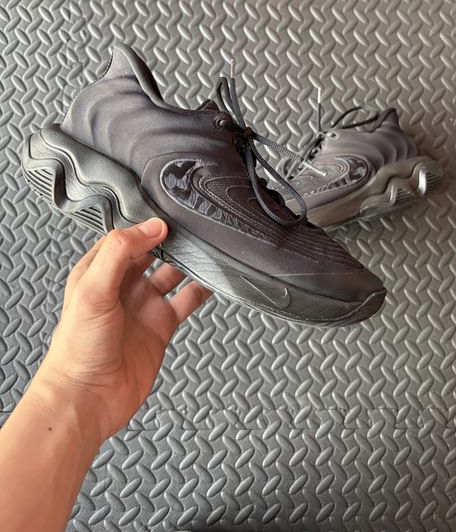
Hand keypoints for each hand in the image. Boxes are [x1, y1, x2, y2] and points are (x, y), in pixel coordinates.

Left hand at [32, 218, 211, 442]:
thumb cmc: (77, 349)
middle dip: (172, 241)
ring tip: (208, 248)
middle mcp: (122, 286)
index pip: (126, 238)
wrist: (87, 400)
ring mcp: (143, 306)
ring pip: (172, 274)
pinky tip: (213, 280)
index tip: (168, 220)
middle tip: (194, 229)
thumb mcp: (92, 290)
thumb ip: (120, 253)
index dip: (146, 227)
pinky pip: (186, 301)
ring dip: (189, 262)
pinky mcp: (160, 327)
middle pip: (153, 252)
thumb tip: (151, 227)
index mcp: (98, 271)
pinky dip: (201, 290)